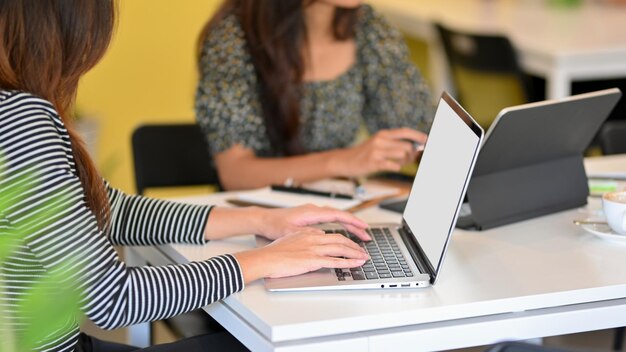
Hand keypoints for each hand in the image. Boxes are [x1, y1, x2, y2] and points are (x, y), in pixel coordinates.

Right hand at [233, 229, 368, 282]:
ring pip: (341, 248)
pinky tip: (356, 263)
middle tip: (362, 250)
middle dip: (353, 244)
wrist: (265, 258)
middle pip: (340, 239)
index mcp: (307, 233)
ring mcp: (314, 249)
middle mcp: (313, 238)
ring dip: (355, 253)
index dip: (343, 239)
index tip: (349, 243)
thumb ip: (303, 239)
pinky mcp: (313, 260)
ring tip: (364, 257)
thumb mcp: (289, 239)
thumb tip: (312, 240)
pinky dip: (349, 262)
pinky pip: (336, 261)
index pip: (330, 234)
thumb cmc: (273, 252)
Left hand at [254, 205, 368, 240]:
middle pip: (340, 216)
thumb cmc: (274, 225)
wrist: (264, 220)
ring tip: (360, 235)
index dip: (352, 221)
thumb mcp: (291, 232)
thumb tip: (322, 236)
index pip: (337, 215)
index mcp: (311, 212)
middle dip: (355, 225)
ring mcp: (312, 212)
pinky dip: (340, 225)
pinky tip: (345, 232)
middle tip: (367, 235)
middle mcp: (314, 210)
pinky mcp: (310, 217)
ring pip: (336, 217)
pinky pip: (330, 219)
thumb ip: (307, 233)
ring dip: (348, 225)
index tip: (364, 227)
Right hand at [330, 128, 426, 176]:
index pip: (404, 131)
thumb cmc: (365, 154)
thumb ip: (394, 143)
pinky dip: (396, 167)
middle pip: (406, 145)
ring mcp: (376, 151)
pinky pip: (392, 165)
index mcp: (383, 134)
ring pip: (402, 155)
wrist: (346, 161)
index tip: (426, 140)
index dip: (417, 136)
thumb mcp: (378, 143)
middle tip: (408, 159)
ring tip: (399, 164)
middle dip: (411, 154)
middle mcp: (380, 140)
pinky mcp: (373, 162)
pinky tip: (392, 167)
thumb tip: (414, 148)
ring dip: (404, 162)